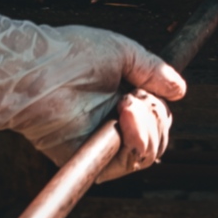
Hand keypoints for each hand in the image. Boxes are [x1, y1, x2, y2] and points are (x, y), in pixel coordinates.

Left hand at [0, 8, 187, 177]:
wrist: (36, 70)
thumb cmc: (69, 53)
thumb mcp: (121, 52)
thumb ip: (152, 70)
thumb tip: (181, 89)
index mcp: (120, 97)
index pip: (156, 117)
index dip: (159, 108)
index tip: (144, 91)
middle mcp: (112, 123)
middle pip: (157, 137)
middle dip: (156, 117)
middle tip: (134, 98)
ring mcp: (100, 142)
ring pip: (147, 153)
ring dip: (147, 128)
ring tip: (126, 106)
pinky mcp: (87, 159)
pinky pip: (123, 165)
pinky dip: (133, 143)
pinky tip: (124, 119)